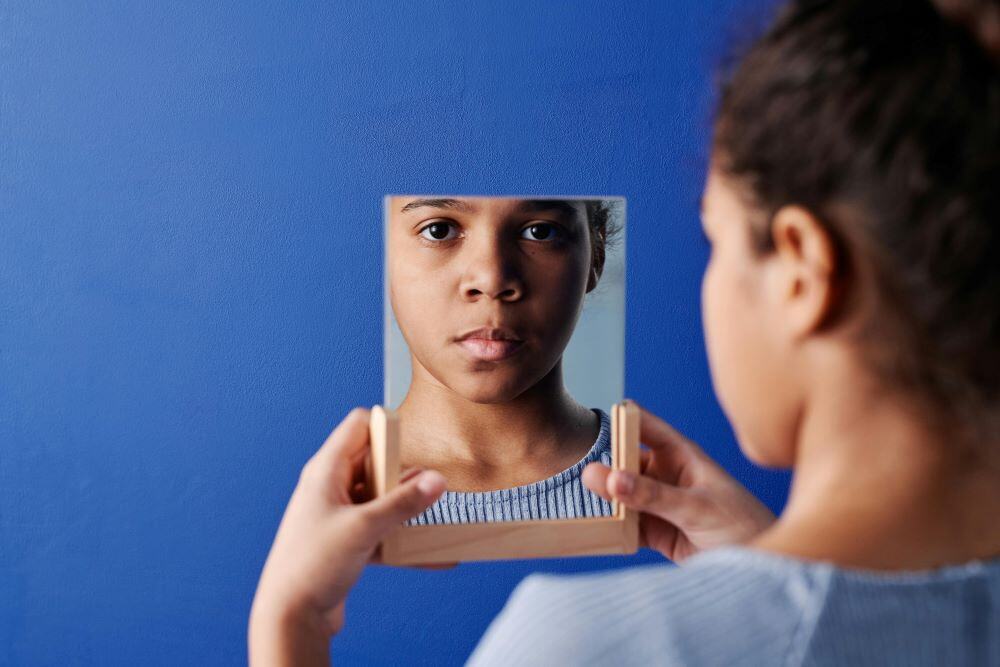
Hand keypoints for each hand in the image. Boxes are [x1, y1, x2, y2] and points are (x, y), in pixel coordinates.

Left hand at [249, 407, 446, 665]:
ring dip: (406, 506)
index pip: (359, 426)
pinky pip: (381, 530)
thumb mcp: (364, 528)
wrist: (289, 617)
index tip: (414, 444)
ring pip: (381, 497)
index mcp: (326, 470)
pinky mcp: (346, 541)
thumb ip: (403, 503)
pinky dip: (403, 539)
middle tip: (429, 486)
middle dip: (404, 472)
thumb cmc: (312, 565)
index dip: (387, 428)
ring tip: (435, 515)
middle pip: (375, 462)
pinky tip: (433, 556)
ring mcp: (339, 514)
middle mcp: (331, 487)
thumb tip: (437, 480)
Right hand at [583, 403, 774, 562]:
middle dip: (603, 467)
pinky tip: (593, 530)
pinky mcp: (654, 532)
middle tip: (579, 475)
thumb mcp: (696, 508)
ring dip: (603, 500)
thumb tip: (607, 476)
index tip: (592, 424)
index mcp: (682, 455)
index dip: (620, 420)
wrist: (762, 571)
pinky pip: (624, 525)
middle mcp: (666, 475)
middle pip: (625, 462)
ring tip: (578, 503)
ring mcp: (658, 504)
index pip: (645, 427)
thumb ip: (651, 494)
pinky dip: (609, 528)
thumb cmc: (743, 528)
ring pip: (620, 495)